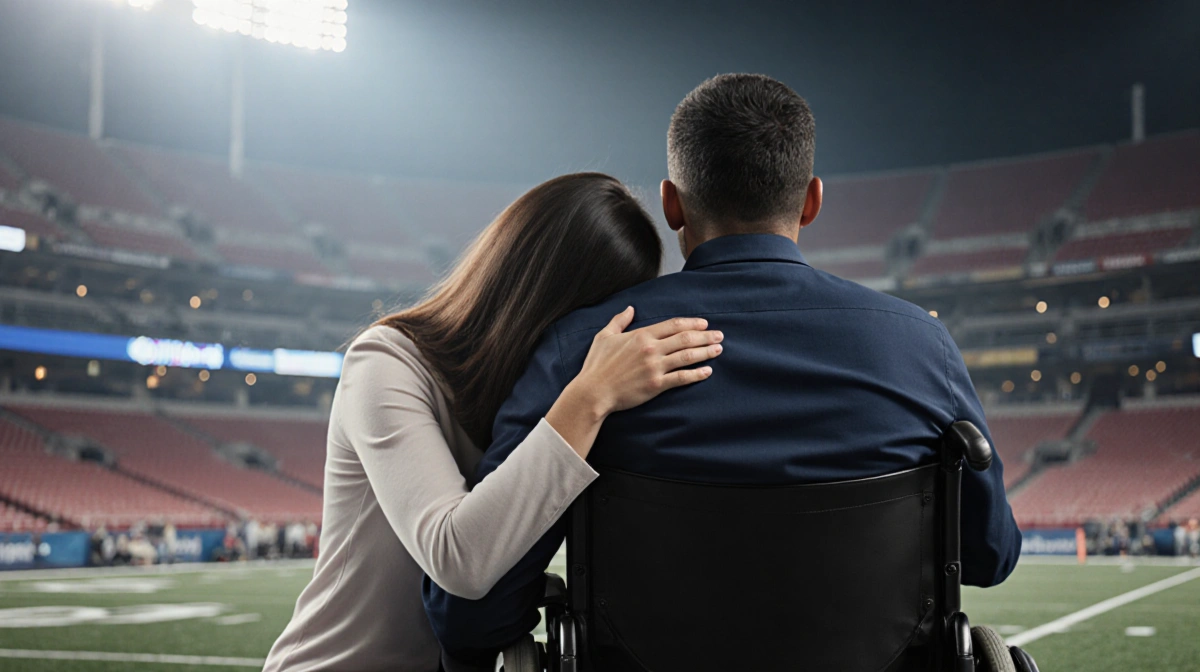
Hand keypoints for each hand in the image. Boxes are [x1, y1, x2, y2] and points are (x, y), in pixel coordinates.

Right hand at [546, 307, 722, 457]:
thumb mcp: (604, 337)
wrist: (593, 392)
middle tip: (719, 335)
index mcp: (641, 335)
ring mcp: (655, 367)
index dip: (692, 323)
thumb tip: (629, 309)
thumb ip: (619, 321)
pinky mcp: (656, 385)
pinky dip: (697, 374)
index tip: (704, 323)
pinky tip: (707, 371)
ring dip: (706, 352)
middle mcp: (651, 349)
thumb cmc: (596, 365)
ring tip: (718, 350)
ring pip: (687, 356)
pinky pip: (682, 377)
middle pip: (685, 338)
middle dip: (705, 336)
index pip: (673, 325)